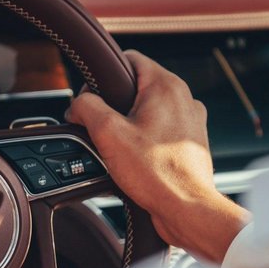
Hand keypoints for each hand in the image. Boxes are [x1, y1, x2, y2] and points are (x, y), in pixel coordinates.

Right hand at [66, 51, 250, 263]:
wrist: (186, 208)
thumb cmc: (156, 173)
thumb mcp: (108, 134)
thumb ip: (87, 108)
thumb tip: (77, 105)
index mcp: (166, 86)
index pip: (128, 59)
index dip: (102, 77)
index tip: (91, 100)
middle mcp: (183, 99)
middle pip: (137, 87)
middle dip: (114, 107)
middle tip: (102, 130)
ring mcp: (190, 121)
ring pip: (148, 112)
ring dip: (129, 127)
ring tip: (119, 150)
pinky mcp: (190, 143)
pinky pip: (159, 133)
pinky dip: (144, 143)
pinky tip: (135, 163)